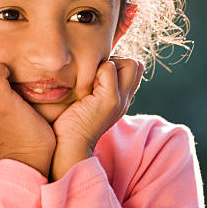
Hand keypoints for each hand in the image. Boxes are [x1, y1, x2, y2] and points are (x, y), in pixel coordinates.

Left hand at [50, 57, 143, 179]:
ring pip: (130, 63)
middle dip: (117, 60)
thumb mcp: (88, 103)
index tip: (97, 74)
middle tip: (96, 73)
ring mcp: (120, 99)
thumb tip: (89, 69)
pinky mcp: (110, 99)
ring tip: (91, 79)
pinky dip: (96, 68)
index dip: (118, 64)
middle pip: (137, 64)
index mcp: (122, 100)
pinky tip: (84, 84)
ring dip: (108, 63)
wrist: (69, 147)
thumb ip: (95, 89)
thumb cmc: (70, 124)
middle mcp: (125, 99)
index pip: (135, 70)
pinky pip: (110, 68)